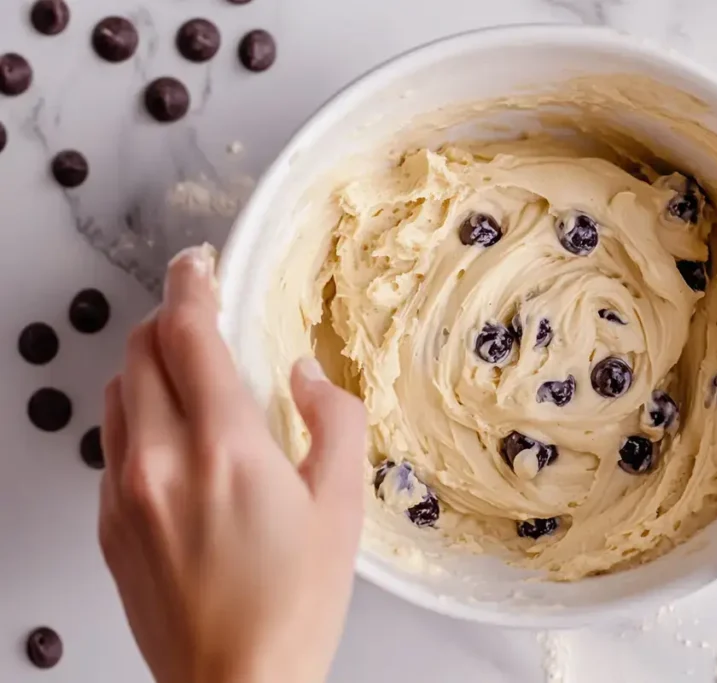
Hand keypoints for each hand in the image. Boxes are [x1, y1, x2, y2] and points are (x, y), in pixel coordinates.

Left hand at [98, 246, 366, 682]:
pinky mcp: (109, 522)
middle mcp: (161, 461)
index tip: (199, 263)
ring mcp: (125, 492)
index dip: (191, 282)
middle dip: (171, 318)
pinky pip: (112, 442)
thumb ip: (334, 419)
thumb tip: (305, 374)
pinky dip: (139, 417)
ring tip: (191, 380)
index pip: (188, 332)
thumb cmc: (294, 603)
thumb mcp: (343, 506)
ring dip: (150, 365)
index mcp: (227, 449)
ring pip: (118, 390)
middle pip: (140, 348)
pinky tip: (177, 443)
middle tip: (203, 318)